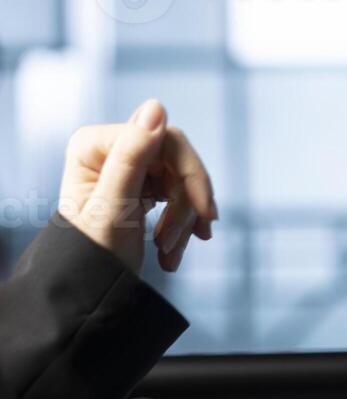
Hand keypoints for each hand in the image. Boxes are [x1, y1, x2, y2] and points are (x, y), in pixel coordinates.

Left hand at [58, 100, 217, 273]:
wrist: (88, 292)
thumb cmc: (91, 257)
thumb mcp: (114, 208)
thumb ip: (132, 157)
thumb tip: (157, 106)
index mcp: (94, 144)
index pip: (166, 139)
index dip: (192, 175)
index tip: (205, 214)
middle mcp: (109, 149)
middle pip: (177, 161)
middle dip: (188, 204)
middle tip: (196, 239)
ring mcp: (127, 167)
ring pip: (183, 181)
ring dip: (186, 221)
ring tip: (171, 255)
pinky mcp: (141, 185)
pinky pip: (179, 195)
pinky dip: (184, 224)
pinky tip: (174, 251)